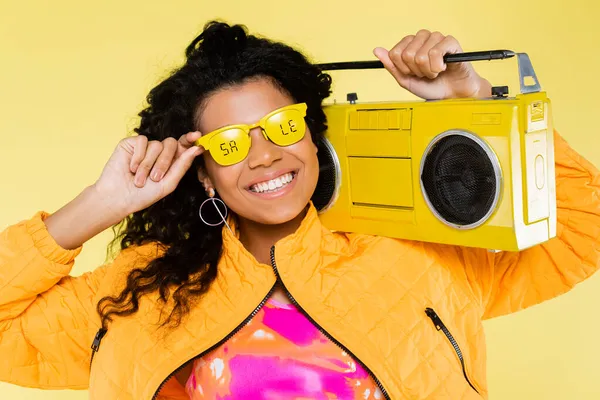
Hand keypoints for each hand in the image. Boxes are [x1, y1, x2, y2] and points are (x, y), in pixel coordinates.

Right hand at [93, 131, 204, 217]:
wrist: (118, 198)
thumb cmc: (144, 195)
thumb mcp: (168, 183)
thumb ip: (182, 166)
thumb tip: (196, 149)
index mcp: (171, 161)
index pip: (183, 146)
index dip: (190, 139)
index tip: (197, 136)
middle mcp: (159, 152)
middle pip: (171, 144)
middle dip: (164, 162)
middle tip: (155, 178)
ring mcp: (146, 147)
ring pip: (157, 144)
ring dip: (148, 165)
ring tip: (139, 179)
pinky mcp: (132, 143)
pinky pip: (142, 141)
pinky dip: (138, 157)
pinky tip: (131, 168)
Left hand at [374, 29, 491, 99]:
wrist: (451, 95)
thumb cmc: (431, 87)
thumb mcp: (405, 80)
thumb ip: (391, 66)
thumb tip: (376, 50)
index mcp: (409, 44)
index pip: (395, 53)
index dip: (403, 69)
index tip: (413, 74)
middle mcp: (421, 38)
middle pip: (407, 54)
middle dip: (416, 71)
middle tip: (426, 74)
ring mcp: (436, 38)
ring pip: (421, 55)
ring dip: (428, 70)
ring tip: (435, 72)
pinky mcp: (450, 41)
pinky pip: (436, 52)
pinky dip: (438, 66)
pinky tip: (443, 68)